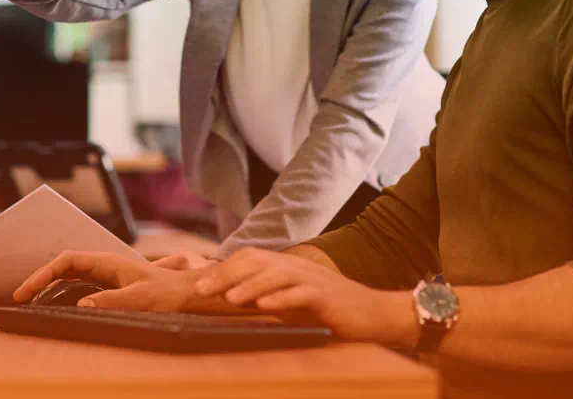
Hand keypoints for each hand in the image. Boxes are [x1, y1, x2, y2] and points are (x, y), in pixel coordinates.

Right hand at [14, 251, 205, 312]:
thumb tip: (81, 304)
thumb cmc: (167, 294)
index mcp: (108, 262)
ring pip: (69, 274)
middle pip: (64, 265)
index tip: (26, 291)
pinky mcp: (109, 284)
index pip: (67, 261)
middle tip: (20, 298)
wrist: (186, 293)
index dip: (44, 273)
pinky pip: (78, 283)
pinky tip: (54, 303)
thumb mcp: (140, 299)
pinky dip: (62, 290)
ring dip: (49, 284)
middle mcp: (104, 264)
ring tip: (31, 300)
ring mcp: (106, 273)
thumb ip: (112, 301)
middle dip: (40, 278)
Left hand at [194, 248, 418, 345]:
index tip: (199, 285)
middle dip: (226, 274)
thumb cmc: (328, 310)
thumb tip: (232, 299)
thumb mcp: (292, 302)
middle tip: (202, 290)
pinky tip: (265, 306)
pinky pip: (301, 293)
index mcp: (286, 266)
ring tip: (229, 298)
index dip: (222, 269)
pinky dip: (281, 298)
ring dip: (250, 285)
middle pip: (256, 261)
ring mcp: (312, 279)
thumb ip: (267, 296)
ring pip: (275, 274)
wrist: (373, 314)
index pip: (249, 259)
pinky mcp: (327, 296)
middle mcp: (296, 267)